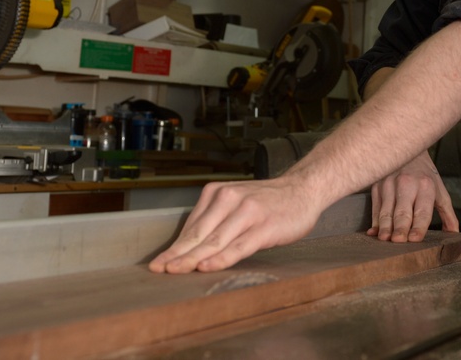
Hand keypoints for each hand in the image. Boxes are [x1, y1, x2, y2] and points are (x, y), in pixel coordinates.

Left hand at [149, 176, 321, 273]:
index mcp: (217, 193)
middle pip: (198, 234)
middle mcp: (229, 200)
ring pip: (215, 241)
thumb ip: (215, 220)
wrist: (302, 189)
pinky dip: (221, 258)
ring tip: (176, 271)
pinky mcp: (264, 226)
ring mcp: (247, 212)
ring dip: (193, 258)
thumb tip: (188, 247)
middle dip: (177, 255)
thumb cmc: (267, 202)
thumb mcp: (236, 202)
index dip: (174, 247)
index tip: (158, 263)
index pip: (191, 227)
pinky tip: (207, 267)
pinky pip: (238, 246)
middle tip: (159, 269)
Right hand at [368, 151, 458, 241]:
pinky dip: (374, 221)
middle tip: (398, 241)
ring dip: (385, 226)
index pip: (422, 211)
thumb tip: (454, 234)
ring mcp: (390, 184)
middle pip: (403, 211)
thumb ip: (447, 213)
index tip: (414, 239)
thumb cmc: (424, 174)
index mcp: (426, 186)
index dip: (418, 226)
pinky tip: (374, 232)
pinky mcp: (377, 185)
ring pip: (386, 210)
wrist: (405, 147)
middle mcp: (407, 184)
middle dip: (400, 228)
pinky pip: (376, 207)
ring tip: (384, 239)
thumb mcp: (439, 190)